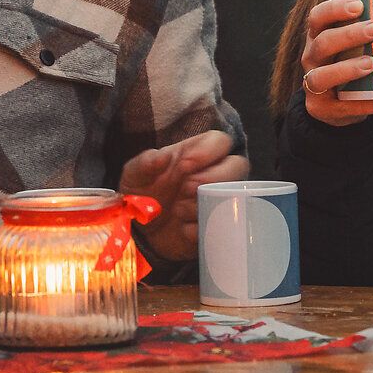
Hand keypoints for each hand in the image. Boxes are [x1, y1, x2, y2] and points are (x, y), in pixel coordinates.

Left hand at [119, 130, 247, 260]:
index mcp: (194, 155)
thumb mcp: (134, 175)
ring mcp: (217, 201)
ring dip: (204, 204)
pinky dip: (200, 229)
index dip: (209, 150)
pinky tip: (182, 230)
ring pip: (233, 196)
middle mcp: (212, 175)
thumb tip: (163, 156)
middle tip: (186, 189)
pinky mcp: (215, 227)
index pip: (220, 141)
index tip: (186, 165)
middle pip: (238, 165)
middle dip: (212, 178)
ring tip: (178, 211)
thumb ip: (145, 162)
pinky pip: (222, 226)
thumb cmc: (140, 193)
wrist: (138, 231)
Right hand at [297, 0, 372, 126]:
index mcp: (319, 36)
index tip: (359, 5)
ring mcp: (313, 85)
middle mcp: (311, 58)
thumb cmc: (352, 63)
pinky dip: (365, 103)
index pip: (317, 16)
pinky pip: (341, 107)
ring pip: (320, 76)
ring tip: (371, 64)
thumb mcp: (356, 45)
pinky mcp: (322, 109)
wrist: (338, 104)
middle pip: (322, 43)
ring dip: (346, 69)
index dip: (334, 9)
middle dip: (348, 35)